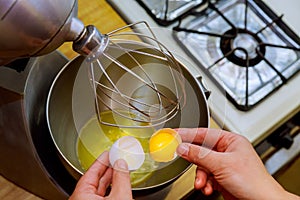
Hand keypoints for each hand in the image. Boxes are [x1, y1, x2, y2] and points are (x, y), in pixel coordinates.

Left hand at [69, 151, 131, 199]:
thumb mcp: (120, 197)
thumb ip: (121, 179)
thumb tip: (121, 165)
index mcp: (81, 195)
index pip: (91, 172)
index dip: (101, 161)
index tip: (108, 153)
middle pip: (94, 181)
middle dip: (107, 170)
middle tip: (116, 160)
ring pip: (97, 191)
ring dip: (110, 181)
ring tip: (120, 172)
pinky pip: (100, 198)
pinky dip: (109, 191)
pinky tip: (118, 188)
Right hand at [176, 128, 297, 199]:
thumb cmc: (253, 181)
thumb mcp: (221, 164)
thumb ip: (199, 154)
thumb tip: (183, 147)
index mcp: (230, 141)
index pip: (204, 133)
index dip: (188, 133)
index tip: (174, 134)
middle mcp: (227, 151)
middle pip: (201, 151)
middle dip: (195, 161)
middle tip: (182, 158)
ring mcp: (224, 165)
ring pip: (202, 166)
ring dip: (200, 176)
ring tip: (202, 183)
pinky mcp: (221, 177)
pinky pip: (206, 176)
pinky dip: (204, 183)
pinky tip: (207, 188)